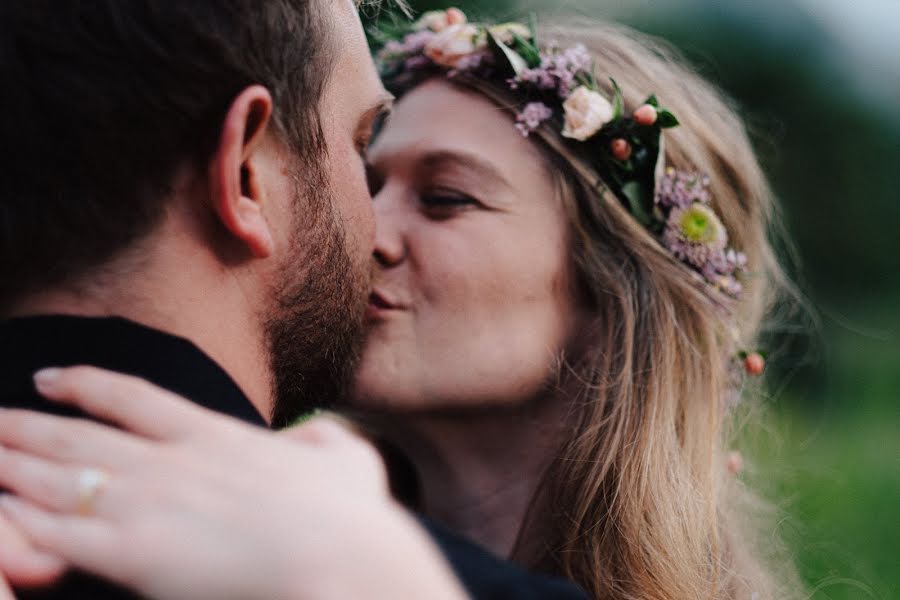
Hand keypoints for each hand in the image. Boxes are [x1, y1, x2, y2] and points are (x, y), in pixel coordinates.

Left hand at [0, 366, 465, 599]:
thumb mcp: (346, 460)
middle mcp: (170, 461)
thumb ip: (321, 443)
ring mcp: (148, 504)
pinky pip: (58, 535)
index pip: (130, 398)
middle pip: (76, 435)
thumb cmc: (351, 515)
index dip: (83, 384)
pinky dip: (21, 524)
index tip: (49, 378)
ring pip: (57, 479)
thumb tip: (314, 443)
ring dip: (9, 468)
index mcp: (214, 435)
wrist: (339, 557)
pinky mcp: (135, 554)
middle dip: (23, 426)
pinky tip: (0, 516)